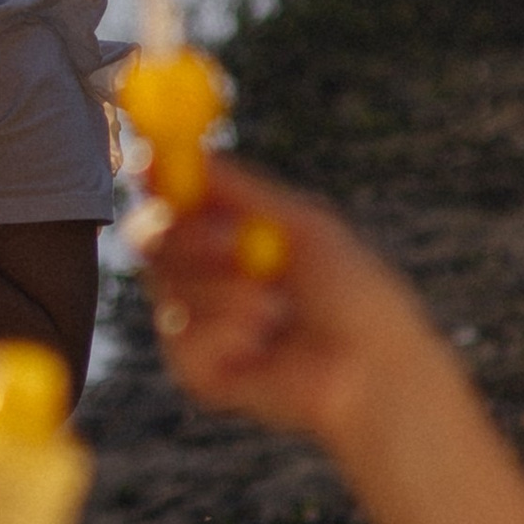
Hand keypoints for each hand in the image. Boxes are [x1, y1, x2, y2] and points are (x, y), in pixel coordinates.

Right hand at [132, 151, 458, 463]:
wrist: (372, 370)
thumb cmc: (354, 296)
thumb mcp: (299, 225)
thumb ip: (238, 189)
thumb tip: (184, 151)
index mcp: (231, 237)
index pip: (173, 202)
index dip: (158, 182)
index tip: (152, 166)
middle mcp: (208, 277)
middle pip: (152, 240)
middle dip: (190, 238)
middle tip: (233, 244)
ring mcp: (200, 324)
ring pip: (167, 287)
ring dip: (225, 291)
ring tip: (277, 309)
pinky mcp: (198, 371)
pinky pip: (181, 339)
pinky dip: (224, 334)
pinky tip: (263, 347)